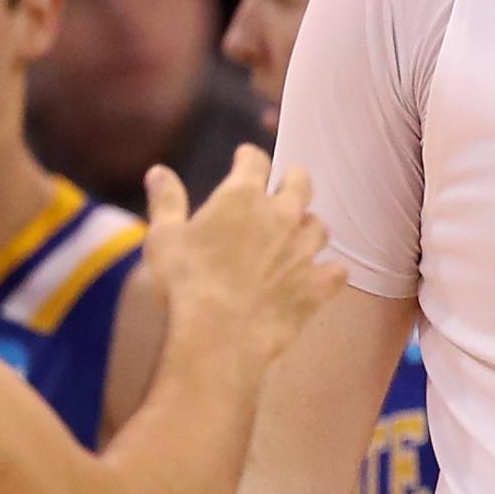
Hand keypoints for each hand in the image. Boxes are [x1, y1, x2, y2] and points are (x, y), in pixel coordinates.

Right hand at [150, 149, 344, 367]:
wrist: (219, 336)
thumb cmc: (184, 283)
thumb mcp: (164, 238)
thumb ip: (167, 201)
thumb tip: (158, 172)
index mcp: (242, 197)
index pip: (255, 161)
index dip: (249, 157)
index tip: (244, 158)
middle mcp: (282, 215)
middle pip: (301, 183)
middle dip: (294, 179)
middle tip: (287, 183)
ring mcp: (305, 250)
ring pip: (320, 226)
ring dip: (309, 227)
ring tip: (299, 234)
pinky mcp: (318, 285)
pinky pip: (337, 271)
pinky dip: (329, 271)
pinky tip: (322, 276)